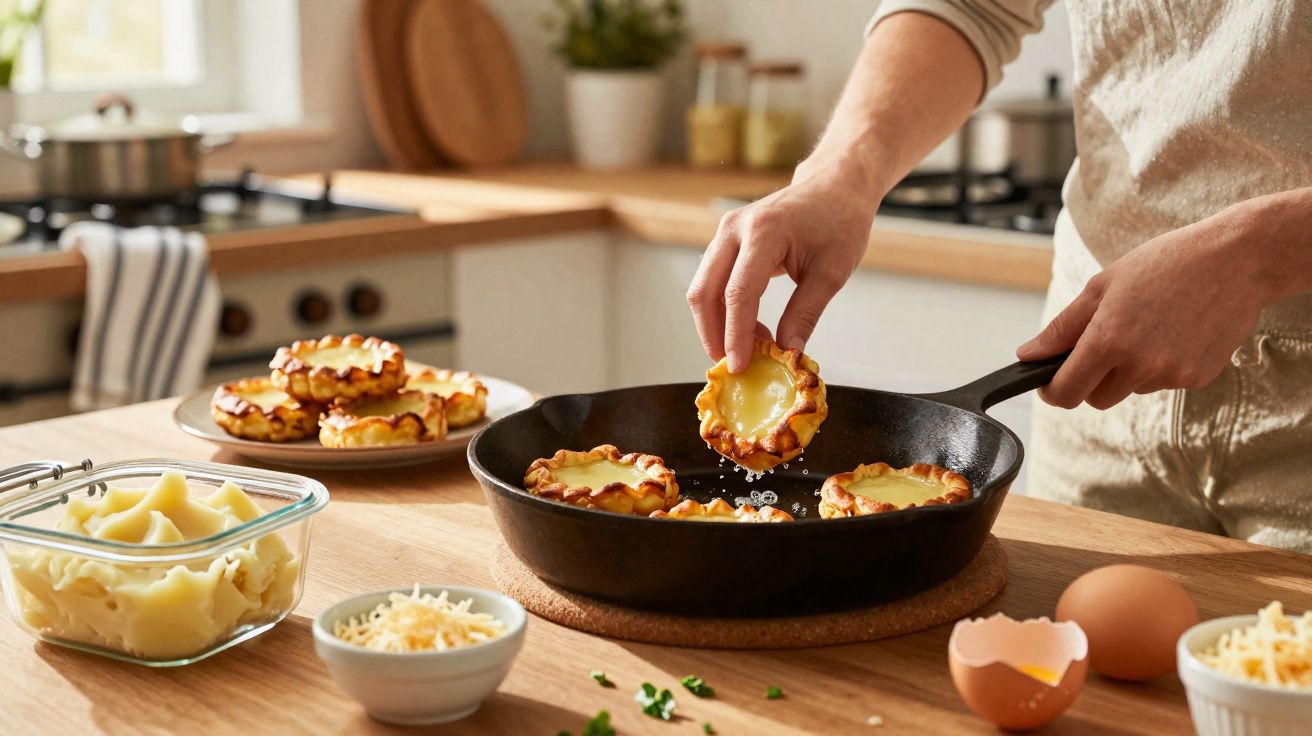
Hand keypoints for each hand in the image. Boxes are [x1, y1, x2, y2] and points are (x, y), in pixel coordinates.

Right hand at [686, 166, 877, 371]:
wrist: (834, 186)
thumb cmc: (839, 222)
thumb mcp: (831, 273)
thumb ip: (805, 313)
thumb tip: (787, 352)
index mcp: (764, 233)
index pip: (738, 293)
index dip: (735, 334)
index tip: (738, 366)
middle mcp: (735, 229)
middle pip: (705, 291)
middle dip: (713, 334)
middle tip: (733, 366)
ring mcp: (726, 231)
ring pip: (703, 288)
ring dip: (717, 324)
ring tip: (747, 349)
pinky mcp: (726, 239)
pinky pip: (712, 280)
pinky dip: (723, 309)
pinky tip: (748, 327)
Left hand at [1017, 212, 1269, 408]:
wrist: (1237, 260)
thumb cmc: (1166, 264)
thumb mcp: (1103, 286)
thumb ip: (1062, 328)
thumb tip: (1027, 355)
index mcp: (1109, 340)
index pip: (1066, 392)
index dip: (1052, 391)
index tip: (1049, 382)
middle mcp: (1140, 364)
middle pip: (1097, 398)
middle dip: (1090, 380)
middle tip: (1101, 345)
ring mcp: (1172, 374)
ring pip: (1131, 390)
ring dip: (1128, 370)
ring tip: (1147, 326)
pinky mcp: (1198, 378)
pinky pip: (1163, 383)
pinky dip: (1160, 365)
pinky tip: (1175, 331)